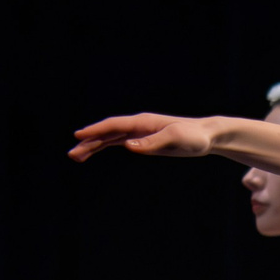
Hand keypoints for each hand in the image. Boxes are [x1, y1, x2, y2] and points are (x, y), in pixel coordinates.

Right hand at [69, 114, 217, 162]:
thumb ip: (152, 143)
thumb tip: (128, 146)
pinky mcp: (143, 141)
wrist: (206, 135)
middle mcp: (137, 126)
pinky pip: (119, 142)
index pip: (114, 126)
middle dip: (89, 142)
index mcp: (143, 122)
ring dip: (93, 146)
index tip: (78, 135)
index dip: (95, 130)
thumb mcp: (175, 140)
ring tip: (76, 156)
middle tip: (72, 154)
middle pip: (107, 133)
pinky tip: (95, 151)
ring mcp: (139, 133)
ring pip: (110, 138)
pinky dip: (105, 146)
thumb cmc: (193, 136)